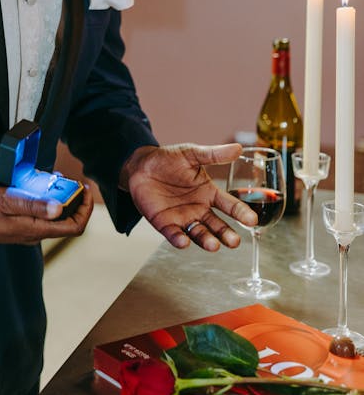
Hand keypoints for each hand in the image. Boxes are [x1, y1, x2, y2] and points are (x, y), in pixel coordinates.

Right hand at [0, 182, 93, 243]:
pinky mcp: (15, 226)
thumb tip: (60, 208)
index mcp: (33, 231)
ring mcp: (23, 232)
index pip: (73, 228)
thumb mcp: (5, 200)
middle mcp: (32, 235)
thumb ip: (33, 205)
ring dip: (57, 199)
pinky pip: (38, 215)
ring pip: (51, 218)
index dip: (85, 209)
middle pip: (65, 223)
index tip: (85, 188)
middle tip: (70, 179)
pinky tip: (35, 186)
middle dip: (73, 200)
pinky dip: (43, 201)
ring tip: (53, 179)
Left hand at [120, 143, 257, 251]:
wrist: (141, 165)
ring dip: (207, 241)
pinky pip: (174, 234)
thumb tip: (238, 148)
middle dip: (227, 235)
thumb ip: (214, 154)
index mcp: (209, 193)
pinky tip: (184, 241)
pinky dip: (180, 239)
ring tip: (214, 245)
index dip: (241, 213)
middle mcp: (199, 209)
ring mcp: (183, 218)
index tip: (252, 220)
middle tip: (235, 242)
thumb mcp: (192, 154)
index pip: (229, 205)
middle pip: (217, 226)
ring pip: (199, 234)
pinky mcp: (165, 224)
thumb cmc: (169, 159)